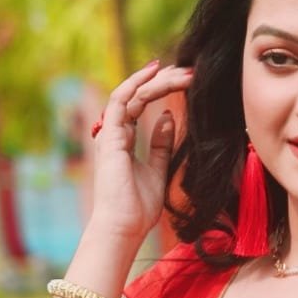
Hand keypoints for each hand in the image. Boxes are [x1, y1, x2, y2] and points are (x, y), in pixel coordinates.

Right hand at [90, 60, 193, 241]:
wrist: (124, 226)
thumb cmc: (138, 207)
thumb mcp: (158, 170)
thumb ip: (161, 144)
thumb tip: (168, 117)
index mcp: (124, 141)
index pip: (141, 105)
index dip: (160, 89)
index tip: (182, 79)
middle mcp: (114, 133)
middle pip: (138, 96)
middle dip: (163, 81)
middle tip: (189, 70)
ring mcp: (110, 133)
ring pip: (132, 94)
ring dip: (156, 80)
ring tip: (180, 71)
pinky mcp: (109, 136)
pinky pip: (120, 101)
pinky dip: (136, 84)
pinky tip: (154, 74)